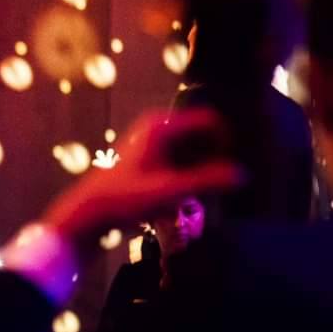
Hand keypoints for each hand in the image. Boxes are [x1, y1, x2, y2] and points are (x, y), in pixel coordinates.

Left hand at [35, 109, 242, 246]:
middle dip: (214, 160)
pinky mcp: (149, 158)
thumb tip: (242, 175)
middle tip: (220, 186)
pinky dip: (188, 178)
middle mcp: (158, 126)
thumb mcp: (169, 190)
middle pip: (202, 136)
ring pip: (192, 151)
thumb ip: (207, 181)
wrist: (89, 211)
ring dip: (201, 172)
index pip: (210, 120)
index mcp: (162, 124)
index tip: (232, 167)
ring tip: (202, 196)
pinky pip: (180, 163)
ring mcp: (152, 142)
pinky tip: (185, 200)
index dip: (225, 141)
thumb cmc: (125, 197)